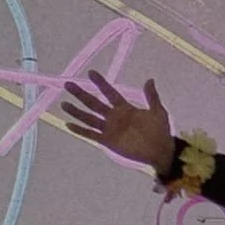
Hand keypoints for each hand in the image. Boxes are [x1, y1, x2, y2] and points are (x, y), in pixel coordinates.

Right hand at [59, 71, 178, 172]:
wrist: (161, 151)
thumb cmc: (161, 131)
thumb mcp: (158, 111)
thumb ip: (152, 96)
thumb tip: (150, 79)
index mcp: (125, 108)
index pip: (110, 93)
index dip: (101, 83)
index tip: (91, 73)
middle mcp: (114, 117)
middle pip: (94, 103)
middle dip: (81, 94)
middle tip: (68, 84)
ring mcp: (109, 129)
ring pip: (89, 118)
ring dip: (76, 111)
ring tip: (64, 104)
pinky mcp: (107, 141)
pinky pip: (91, 134)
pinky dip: (80, 130)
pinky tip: (68, 124)